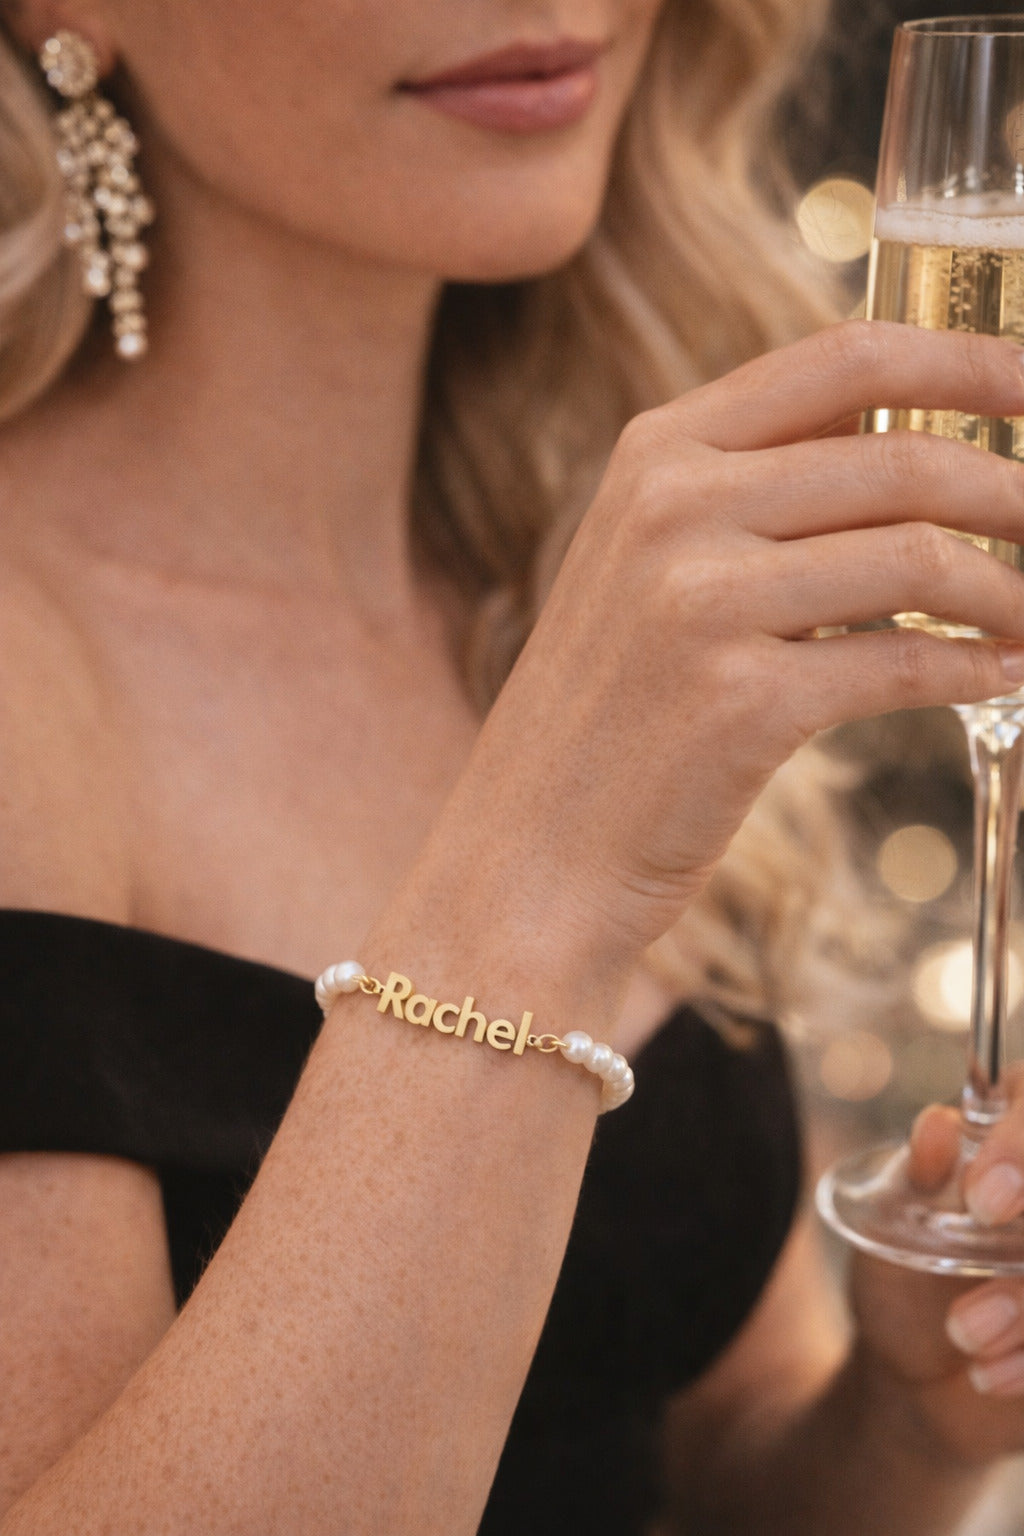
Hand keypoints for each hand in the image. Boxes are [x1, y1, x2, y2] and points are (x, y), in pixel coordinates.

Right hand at [444, 320, 1023, 975]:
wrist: (530, 849)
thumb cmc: (609, 712)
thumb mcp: (651, 569)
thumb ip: (752, 497)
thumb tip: (911, 458)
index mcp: (657, 453)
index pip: (841, 358)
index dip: (963, 360)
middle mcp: (673, 507)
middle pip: (901, 458)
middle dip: (1015, 491)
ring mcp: (701, 601)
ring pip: (918, 557)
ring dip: (1009, 588)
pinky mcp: (740, 699)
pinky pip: (901, 663)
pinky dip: (973, 668)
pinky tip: (1000, 675)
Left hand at [850, 1083, 1023, 1466]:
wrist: (919, 1385)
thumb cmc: (908, 1285)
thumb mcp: (891, 1230)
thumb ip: (916, 1177)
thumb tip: (938, 1129)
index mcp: (1013, 1141)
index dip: (1022, 1144)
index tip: (983, 1199)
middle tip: (981, 1251)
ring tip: (964, 1334)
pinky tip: (990, 1374)